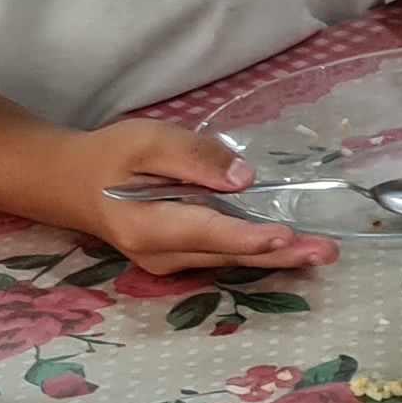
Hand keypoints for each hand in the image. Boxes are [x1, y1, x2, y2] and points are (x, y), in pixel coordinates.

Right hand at [71, 119, 337, 276]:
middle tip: (327, 253)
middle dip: (281, 254)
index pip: (208, 232)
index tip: (284, 236)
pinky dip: (259, 252)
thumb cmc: (112, 156)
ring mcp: (172, 262)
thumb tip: (245, 178)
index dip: (248, 236)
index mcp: (148, 225)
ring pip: (231, 260)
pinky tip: (293, 249)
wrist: (74, 185)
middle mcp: (162, 255)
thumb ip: (195, 157)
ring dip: (278, 257)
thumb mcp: (148, 141)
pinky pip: (225, 257)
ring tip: (321, 252)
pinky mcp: (182, 257)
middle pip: (229, 254)